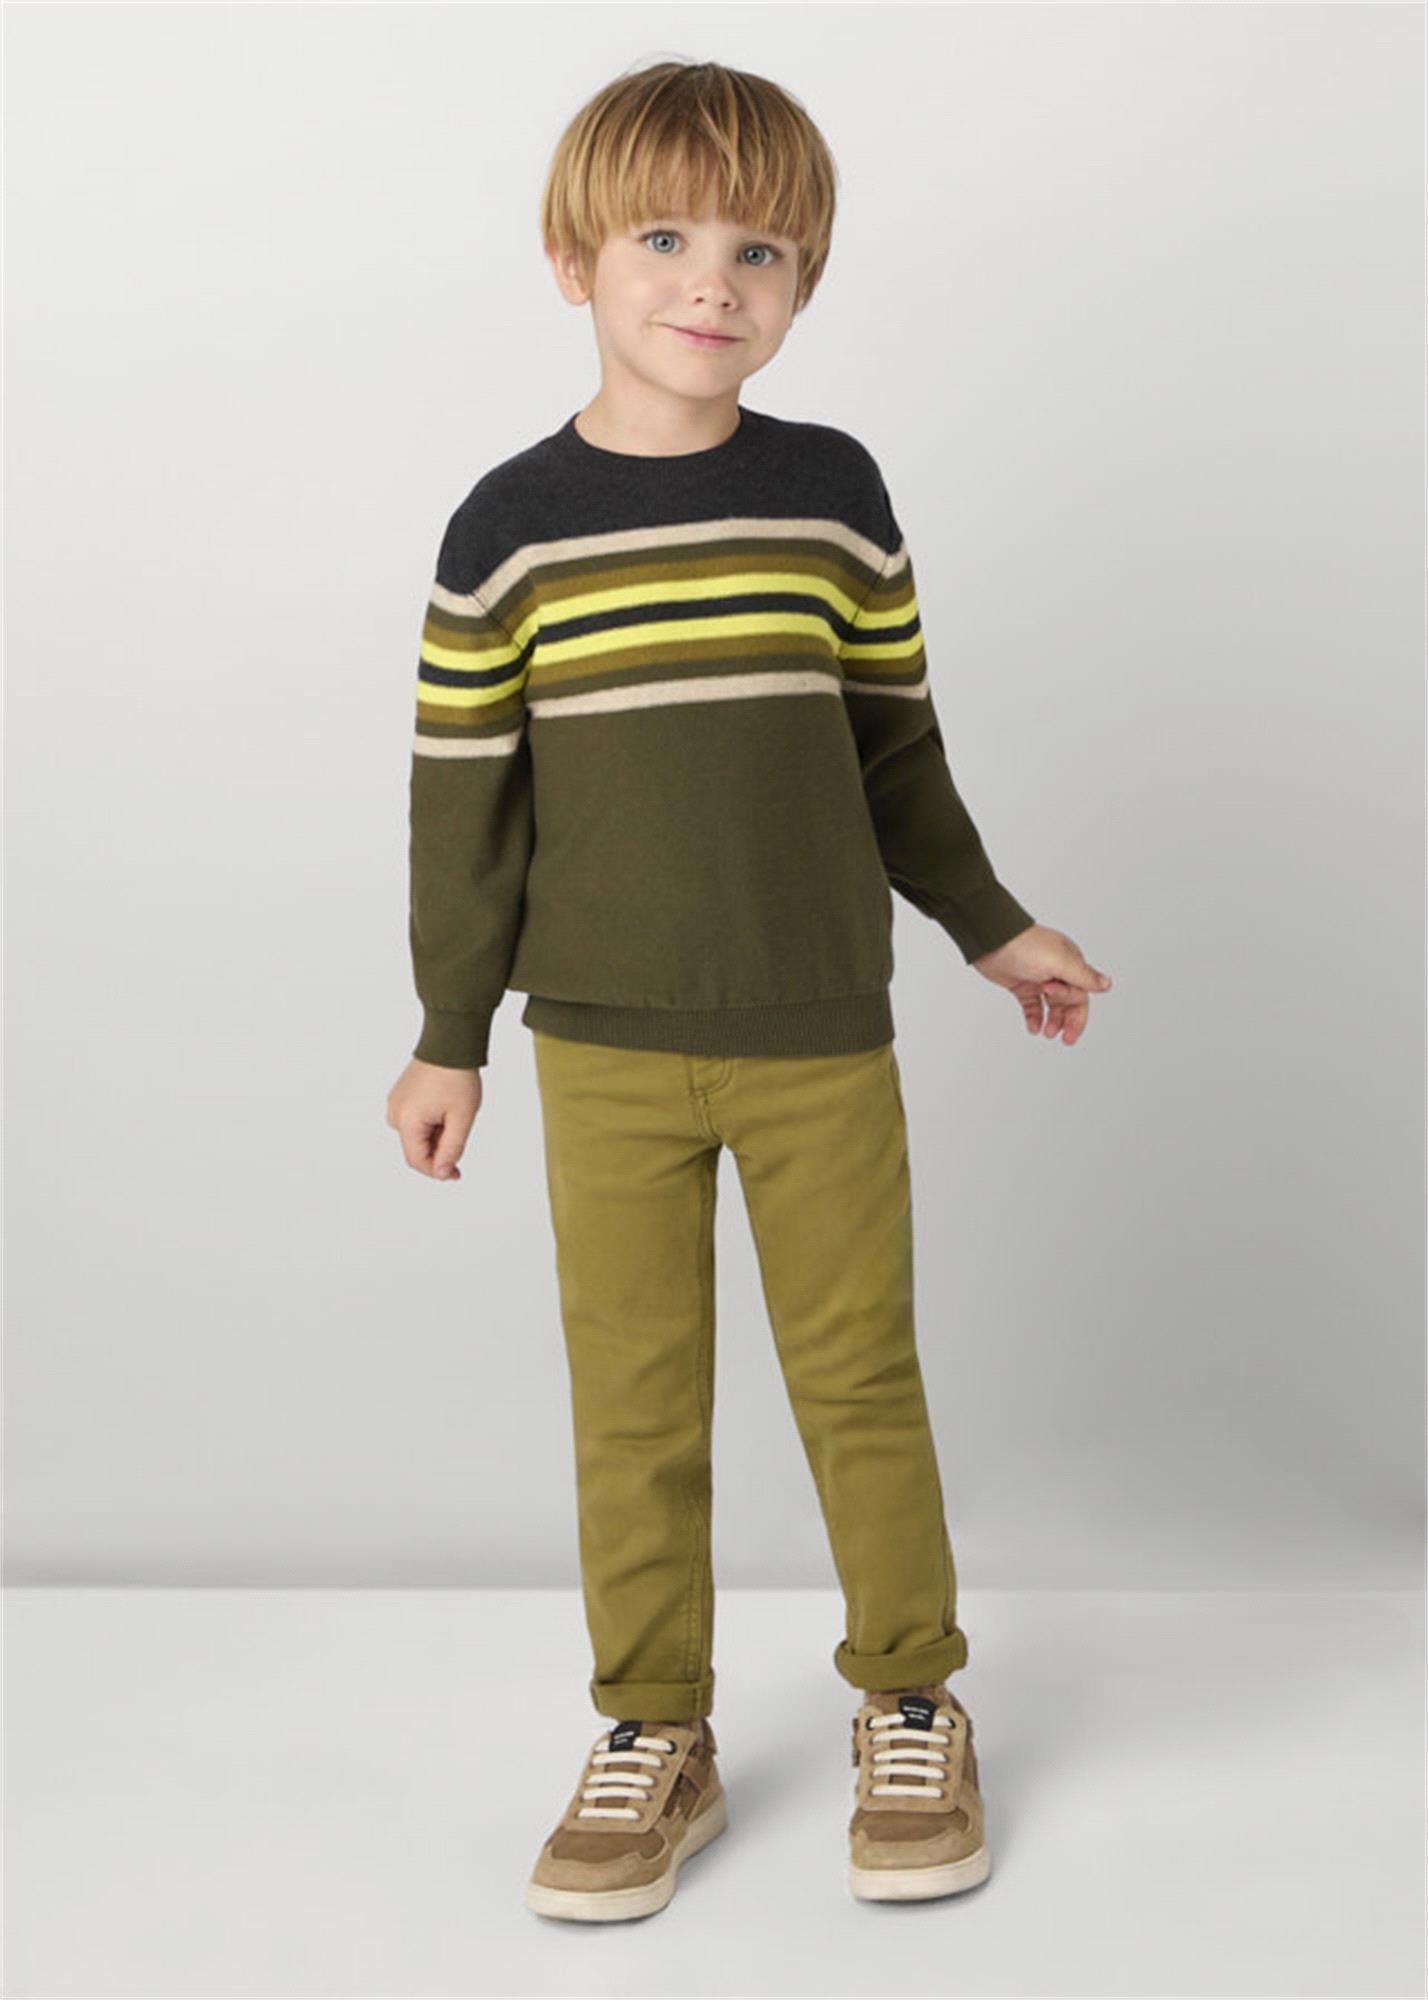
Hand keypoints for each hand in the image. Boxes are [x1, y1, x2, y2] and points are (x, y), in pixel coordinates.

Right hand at [386, 1057, 482, 1179]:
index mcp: (406, 1120)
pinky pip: (414, 1120)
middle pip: (417, 1148)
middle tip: (461, 1133)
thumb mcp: (461, 1118)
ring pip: (417, 1135)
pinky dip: (431, 1123)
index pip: (417, 1160)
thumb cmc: (456, 1076)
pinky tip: (445, 1109)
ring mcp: (396, 1103)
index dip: (437, 1171)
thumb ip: (451, 1149)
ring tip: (454, 1114)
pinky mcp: (400, 1096)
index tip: (456, 1173)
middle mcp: (395, 1113)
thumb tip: (443, 1172)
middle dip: (439, 1150)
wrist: (450, 1044)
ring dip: (436, 1135)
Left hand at [971, 923, 1111, 1045]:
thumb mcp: (1059, 962)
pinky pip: (1032, 1005)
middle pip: (1069, 1002)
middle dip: (1068, 1021)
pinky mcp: (1022, 984)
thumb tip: (1106, 985)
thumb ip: (1083, 977)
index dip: (1076, 1012)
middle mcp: (1057, 971)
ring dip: (1052, 1021)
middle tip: (1065, 1040)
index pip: (1081, 994)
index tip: (1066, 1025)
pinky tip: (1033, 1028)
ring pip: (1052, 1006)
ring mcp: (1039, 978)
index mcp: (1071, 964)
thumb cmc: (1025, 946)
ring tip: (1047, 1033)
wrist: (991, 942)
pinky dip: (1034, 1017)